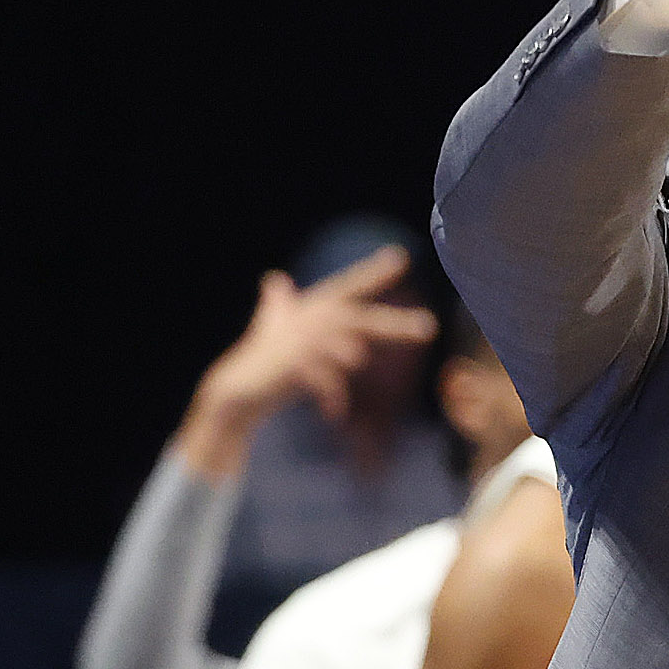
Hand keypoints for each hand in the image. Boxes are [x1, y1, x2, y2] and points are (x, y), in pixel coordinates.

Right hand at [176, 245, 436, 478]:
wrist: (238, 389)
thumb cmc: (262, 358)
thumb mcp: (274, 327)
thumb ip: (279, 304)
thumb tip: (273, 278)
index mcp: (314, 309)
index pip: (350, 286)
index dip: (374, 271)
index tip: (401, 255)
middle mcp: (312, 319)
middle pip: (364, 320)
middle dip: (397, 325)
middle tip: (430, 328)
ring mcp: (302, 340)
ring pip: (349, 352)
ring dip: (346, 369)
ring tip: (338, 388)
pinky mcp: (294, 363)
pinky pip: (330, 382)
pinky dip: (334, 399)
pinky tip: (333, 413)